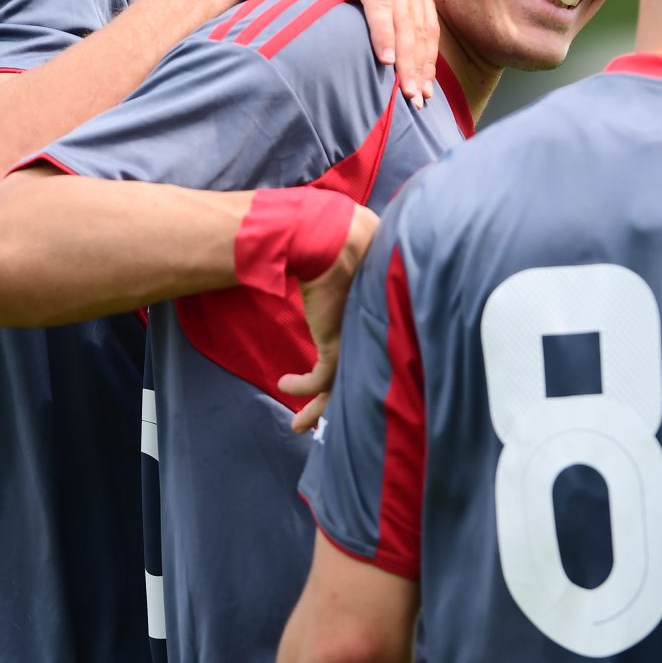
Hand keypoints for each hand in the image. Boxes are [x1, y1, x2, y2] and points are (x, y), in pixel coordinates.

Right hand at [263, 0, 438, 106]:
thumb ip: (380, 12)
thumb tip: (393, 58)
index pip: (426, 21)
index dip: (427, 58)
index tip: (425, 91)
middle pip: (419, 23)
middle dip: (420, 66)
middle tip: (417, 100)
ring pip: (403, 17)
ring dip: (405, 58)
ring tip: (404, 91)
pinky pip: (380, 3)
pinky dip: (383, 34)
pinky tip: (385, 60)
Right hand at [279, 202, 380, 433]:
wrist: (330, 238)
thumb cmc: (343, 240)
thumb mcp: (353, 261)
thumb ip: (353, 272)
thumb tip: (345, 264)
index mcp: (377, 317)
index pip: (371, 356)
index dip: (356, 376)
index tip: (337, 389)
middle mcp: (370, 334)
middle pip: (359, 380)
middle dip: (336, 405)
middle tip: (317, 423)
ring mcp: (355, 341)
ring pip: (339, 388)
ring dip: (316, 408)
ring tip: (298, 425)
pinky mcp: (336, 344)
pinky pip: (318, 380)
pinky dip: (301, 386)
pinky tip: (284, 383)